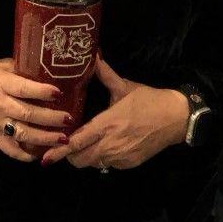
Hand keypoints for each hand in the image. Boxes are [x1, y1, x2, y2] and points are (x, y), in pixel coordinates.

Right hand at [0, 56, 70, 162]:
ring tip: (62, 139)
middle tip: (69, 119)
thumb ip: (22, 70)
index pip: (23, 89)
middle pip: (27, 114)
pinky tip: (40, 155)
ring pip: (22, 134)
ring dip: (44, 138)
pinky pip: (9, 149)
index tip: (59, 93)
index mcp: (1, 84)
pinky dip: (24, 155)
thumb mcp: (1, 66)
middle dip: (50, 119)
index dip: (42, 92)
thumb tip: (49, 70)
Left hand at [41, 57, 189, 170]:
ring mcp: (120, 157)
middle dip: (70, 156)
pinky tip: (105, 147)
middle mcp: (111, 144)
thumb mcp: (124, 86)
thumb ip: (105, 74)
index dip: (60, 151)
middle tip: (66, 146)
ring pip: (93, 163)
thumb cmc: (149, 100)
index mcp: (106, 124)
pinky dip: (102, 159)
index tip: (46, 157)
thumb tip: (93, 56)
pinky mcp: (130, 164)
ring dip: (86, 157)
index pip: (77, 142)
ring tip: (85, 145)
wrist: (177, 118)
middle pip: (80, 159)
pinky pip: (108, 165)